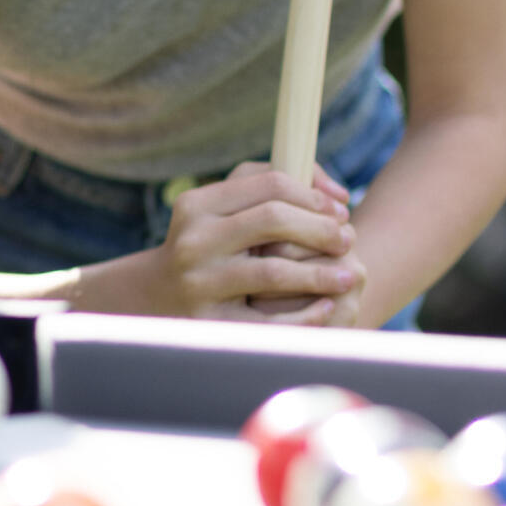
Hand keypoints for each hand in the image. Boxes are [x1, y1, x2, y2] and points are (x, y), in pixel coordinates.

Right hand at [144, 162, 362, 323]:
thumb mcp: (223, 207)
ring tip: (349, 275)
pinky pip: (269, 321)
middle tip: (348, 240)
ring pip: (273, 272)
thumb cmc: (210, 244)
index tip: (340, 210)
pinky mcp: (211, 322)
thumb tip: (338, 195)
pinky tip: (326, 306)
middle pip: (273, 220)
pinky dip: (305, 314)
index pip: (269, 185)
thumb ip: (274, 183)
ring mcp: (199, 282)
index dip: (313, 196)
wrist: (156, 297)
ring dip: (321, 273)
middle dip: (321, 229)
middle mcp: (194, 240)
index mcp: (197, 204)